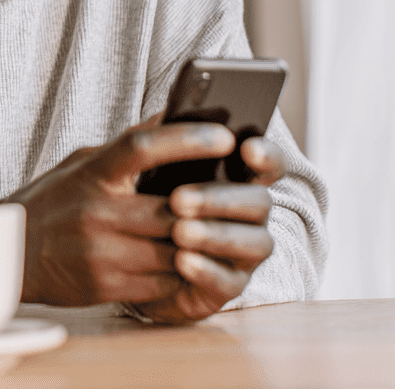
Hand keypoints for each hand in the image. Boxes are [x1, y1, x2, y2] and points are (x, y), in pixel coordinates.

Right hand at [3, 117, 236, 306]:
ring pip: (175, 249)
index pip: (143, 146)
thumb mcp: (83, 163)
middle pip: (172, 207)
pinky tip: (197, 262)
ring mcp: (102, 252)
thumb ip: (128, 146)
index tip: (224, 135)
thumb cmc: (53, 202)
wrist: (7, 255)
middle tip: (241, 194)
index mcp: (94, 173)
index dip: (187, 138)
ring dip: (202, 242)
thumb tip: (175, 115)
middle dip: (209, 204)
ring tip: (226, 230)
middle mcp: (98, 211)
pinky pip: (162, 282)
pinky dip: (184, 272)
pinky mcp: (106, 286)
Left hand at [127, 136, 285, 323]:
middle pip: (260, 202)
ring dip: (216, 235)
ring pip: (254, 243)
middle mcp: (252, 215)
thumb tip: (178, 108)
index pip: (270, 163)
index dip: (266, 156)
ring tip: (178, 231)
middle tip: (178, 198)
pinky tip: (182, 260)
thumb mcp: (154, 167)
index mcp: (240, 178)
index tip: (247, 148)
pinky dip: (207, 270)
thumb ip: (169, 139)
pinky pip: (229, 283)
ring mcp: (245, 253)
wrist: (124, 255)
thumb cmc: (148, 197)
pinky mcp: (227, 287)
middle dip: (220, 198)